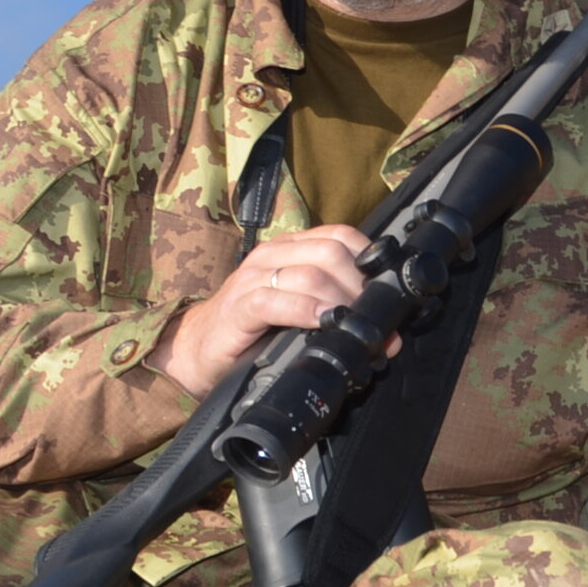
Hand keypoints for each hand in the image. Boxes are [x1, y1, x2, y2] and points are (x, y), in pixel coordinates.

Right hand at [148, 225, 392, 396]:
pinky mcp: (238, 308)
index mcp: (290, 250)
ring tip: (354, 325)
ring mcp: (253, 280)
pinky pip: (274, 301)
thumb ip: (336, 309)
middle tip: (373, 318)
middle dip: (360, 286)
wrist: (196, 351)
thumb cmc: (254, 331)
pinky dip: (304, 311)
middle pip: (331, 252)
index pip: (340, 236)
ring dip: (340, 301)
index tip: (387, 293)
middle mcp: (272, 257)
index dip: (370, 261)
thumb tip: (391, 333)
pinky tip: (321, 324)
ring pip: (309, 273)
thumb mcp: (300, 312)